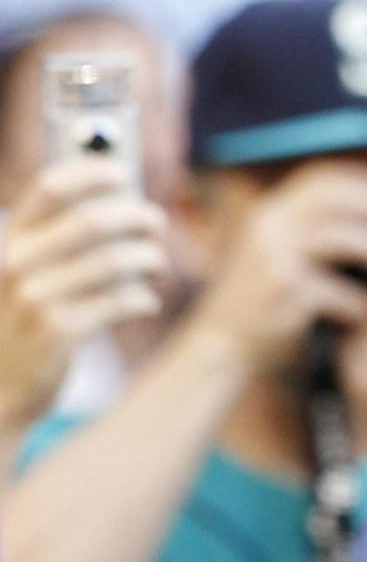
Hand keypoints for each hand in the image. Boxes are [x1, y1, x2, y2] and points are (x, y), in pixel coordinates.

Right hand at [0, 158, 166, 431]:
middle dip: (136, 215)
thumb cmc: (25, 321)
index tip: (122, 173)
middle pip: (93, 219)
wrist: (1, 389)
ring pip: (114, 259)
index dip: (92, 171)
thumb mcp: (27, 274)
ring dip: (148, 257)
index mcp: (10, 242)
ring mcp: (35, 299)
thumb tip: (123, 199)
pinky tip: (147, 302)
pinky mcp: (57, 332)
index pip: (50, 187)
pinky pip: (120, 300)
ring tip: (157, 263)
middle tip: (157, 222)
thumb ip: (61, 238)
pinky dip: (143, 298)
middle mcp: (17, 265)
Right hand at [185, 163, 366, 377]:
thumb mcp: (273, 251)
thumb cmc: (258, 300)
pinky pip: (337, 290)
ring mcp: (274, 260)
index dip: (362, 181)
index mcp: (269, 213)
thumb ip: (307, 227)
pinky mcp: (282, 296)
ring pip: (344, 238)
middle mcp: (269, 228)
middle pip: (337, 199)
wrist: (217, 348)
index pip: (321, 177)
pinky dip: (359, 301)